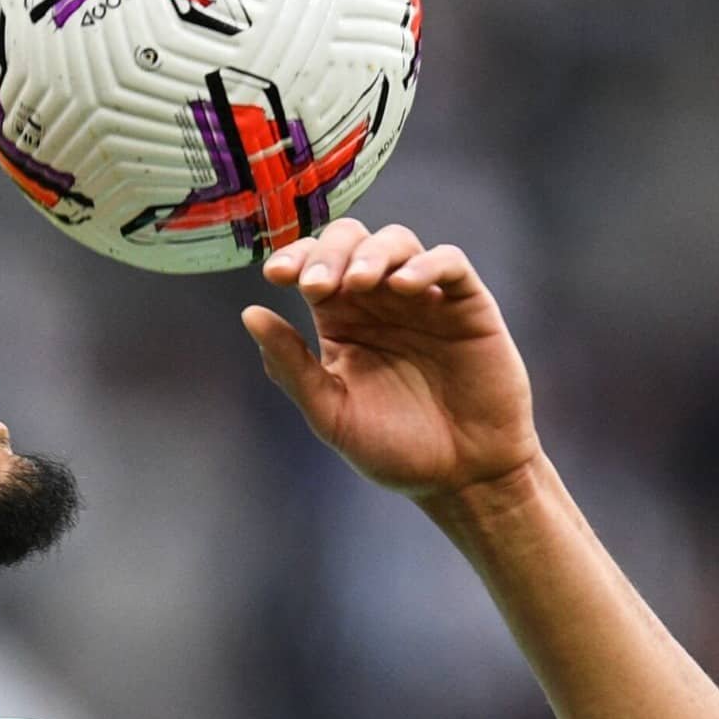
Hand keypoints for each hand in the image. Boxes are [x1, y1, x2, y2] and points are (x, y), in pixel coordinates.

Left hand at [243, 219, 540, 499]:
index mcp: (341, 317)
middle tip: (314, 285)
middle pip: (350, 240)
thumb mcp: (331, 413)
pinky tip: (403, 286)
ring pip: (396, 241)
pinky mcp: (468, 305)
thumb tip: (250, 314)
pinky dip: (425, 265)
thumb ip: (292, 366)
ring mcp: (424, 298)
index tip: (276, 276)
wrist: (461, 478)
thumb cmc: (394, 448)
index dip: (293, 257)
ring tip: (357, 282)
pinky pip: (449, 263)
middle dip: (327, 252)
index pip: (312, 264)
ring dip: (371, 253)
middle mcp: (379, 299)